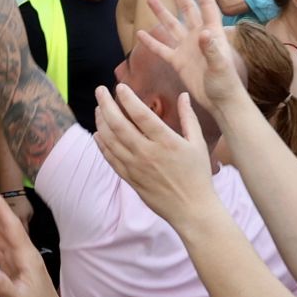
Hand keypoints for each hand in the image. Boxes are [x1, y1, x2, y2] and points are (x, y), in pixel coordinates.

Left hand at [92, 86, 215, 223]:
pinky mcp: (130, 179)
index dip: (127, 99)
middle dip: (106, 104)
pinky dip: (101, 145)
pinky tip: (98, 134)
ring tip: (98, 108)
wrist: (191, 210)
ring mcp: (136, 167)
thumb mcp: (198, 144)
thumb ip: (189, 118)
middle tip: (100, 91)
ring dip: (101, 122)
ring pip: (110, 141)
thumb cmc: (198, 176)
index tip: (120, 87)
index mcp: (166, 142)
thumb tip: (184, 95)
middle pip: (119, 125)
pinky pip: (110, 159)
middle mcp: (147, 153)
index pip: (141, 115)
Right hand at [140, 0, 248, 114]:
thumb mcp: (221, 66)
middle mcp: (198, 36)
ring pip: (171, 26)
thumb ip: (212, 49)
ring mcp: (186, 48)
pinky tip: (140, 34)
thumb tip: (203, 33)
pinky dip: (151, 42)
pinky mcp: (178, 62)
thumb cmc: (226, 83)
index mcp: (212, 32)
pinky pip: (162, 49)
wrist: (221, 102)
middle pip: (186, 9)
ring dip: (161, 13)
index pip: (206, 5)